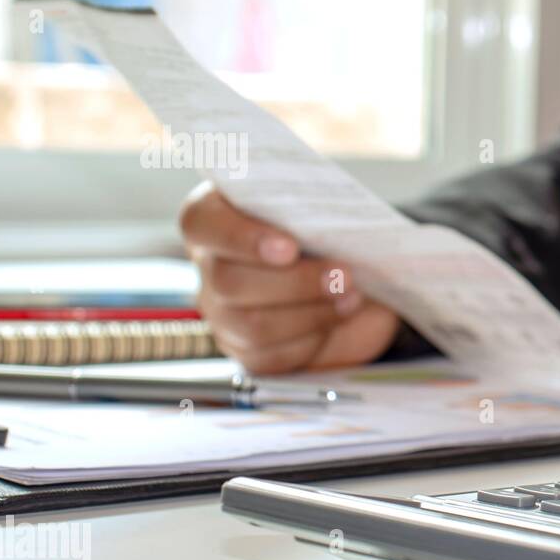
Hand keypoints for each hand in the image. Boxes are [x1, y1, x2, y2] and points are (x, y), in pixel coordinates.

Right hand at [179, 182, 400, 373]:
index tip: (289, 247)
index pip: (201, 223)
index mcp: (216, 215)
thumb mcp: (325, 208)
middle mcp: (211, 265)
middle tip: (343, 276)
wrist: (358, 277)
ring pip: (251, 325)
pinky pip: (271, 355)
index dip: (240, 238)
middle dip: (294, 282)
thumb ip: (313, 204)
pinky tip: (338, 318)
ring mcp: (224, 313)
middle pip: (228, 282)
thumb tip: (331, 217)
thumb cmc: (331, 230)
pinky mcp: (248, 350)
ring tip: (351, 297)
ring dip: (310, 313)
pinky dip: (311, 339)